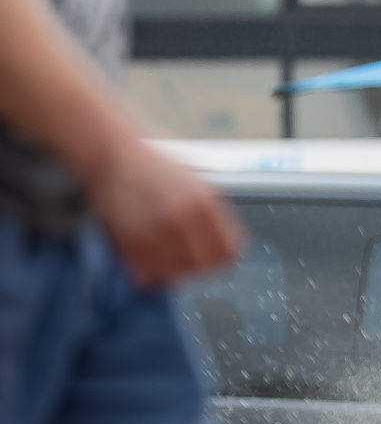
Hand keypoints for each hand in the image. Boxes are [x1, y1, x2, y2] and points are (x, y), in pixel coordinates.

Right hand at [86, 144, 243, 287]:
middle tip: (180, 259)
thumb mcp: (194, 179)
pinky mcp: (130, 238)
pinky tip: (139, 254)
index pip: (228, 251)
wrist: (110, 149)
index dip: (218, 258)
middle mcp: (184, 217)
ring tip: (157, 253)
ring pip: (175, 273)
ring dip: (167, 269)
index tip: (209, 258)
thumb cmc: (149, 162)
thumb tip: (222, 240)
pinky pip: (145, 272)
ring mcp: (157, 229)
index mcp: (206, 203)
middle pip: (203, 266)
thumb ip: (210, 211)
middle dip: (193, 266)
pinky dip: (143, 270)